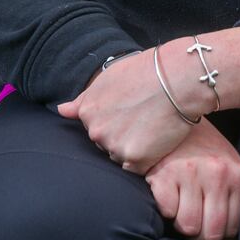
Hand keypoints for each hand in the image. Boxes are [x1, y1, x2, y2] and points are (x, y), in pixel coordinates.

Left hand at [56, 49, 194, 173]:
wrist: (178, 77)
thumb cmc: (147, 71)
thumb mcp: (109, 77)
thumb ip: (83, 99)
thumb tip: (61, 111)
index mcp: (88, 111)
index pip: (96, 127)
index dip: (116, 119)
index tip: (130, 108)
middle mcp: (96, 131)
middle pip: (106, 144)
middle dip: (122, 135)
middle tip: (143, 115)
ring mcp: (114, 147)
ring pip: (121, 157)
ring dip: (135, 147)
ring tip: (152, 124)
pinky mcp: (135, 159)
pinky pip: (138, 168)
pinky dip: (148, 157)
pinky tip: (157, 136)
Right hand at [144, 116, 239, 239]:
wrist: (173, 114)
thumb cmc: (201, 149)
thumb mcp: (224, 171)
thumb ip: (231, 207)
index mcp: (236, 174)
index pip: (232, 227)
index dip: (218, 234)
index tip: (207, 223)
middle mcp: (216, 173)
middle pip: (211, 233)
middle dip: (199, 237)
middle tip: (190, 222)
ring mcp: (190, 172)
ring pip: (188, 226)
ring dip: (180, 222)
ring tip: (179, 204)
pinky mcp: (164, 173)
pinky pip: (167, 212)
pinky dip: (164, 208)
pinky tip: (166, 192)